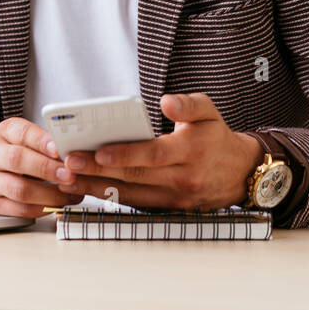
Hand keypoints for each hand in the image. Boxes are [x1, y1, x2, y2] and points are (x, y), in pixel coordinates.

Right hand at [0, 117, 79, 217]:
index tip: (60, 149)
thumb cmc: (7, 154)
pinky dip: (42, 208)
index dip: (42, 141)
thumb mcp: (20, 139)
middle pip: (18, 160)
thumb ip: (43, 143)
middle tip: (71, 174)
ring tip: (70, 193)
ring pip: (20, 189)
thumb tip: (76, 152)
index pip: (22, 133)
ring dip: (50, 194)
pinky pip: (19, 210)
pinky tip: (57, 205)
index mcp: (4, 133)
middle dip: (48, 169)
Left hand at [61, 93, 263, 210]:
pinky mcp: (167, 208)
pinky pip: (135, 203)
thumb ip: (188, 104)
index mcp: (191, 151)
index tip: (98, 151)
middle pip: (135, 177)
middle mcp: (182, 178)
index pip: (153, 155)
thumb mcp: (210, 112)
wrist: (240, 174)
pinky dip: (110, 197)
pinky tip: (87, 186)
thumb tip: (166, 101)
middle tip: (69, 162)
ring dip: (97, 187)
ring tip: (68, 177)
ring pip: (131, 195)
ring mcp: (174, 198)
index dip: (125, 154)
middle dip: (98, 171)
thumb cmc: (217, 138)